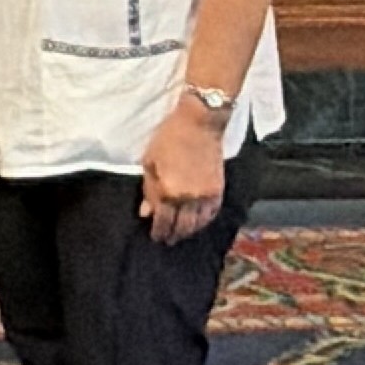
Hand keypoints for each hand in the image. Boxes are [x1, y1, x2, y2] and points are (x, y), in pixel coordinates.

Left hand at [138, 104, 226, 245]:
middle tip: (167, 240)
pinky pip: (212, 213)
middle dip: (172, 235)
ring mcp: (205, 195)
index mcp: (167, 190)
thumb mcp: (150, 161)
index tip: (155, 237)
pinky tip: (199, 224)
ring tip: (181, 235)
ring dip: (188, 232)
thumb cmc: (169, 138)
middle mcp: (187, 198)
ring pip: (197, 223)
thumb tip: (146, 212)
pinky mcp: (218, 189)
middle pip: (180, 226)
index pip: (162, 220)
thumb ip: (148, 189)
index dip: (158, 231)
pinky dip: (204, 222)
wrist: (200, 123)